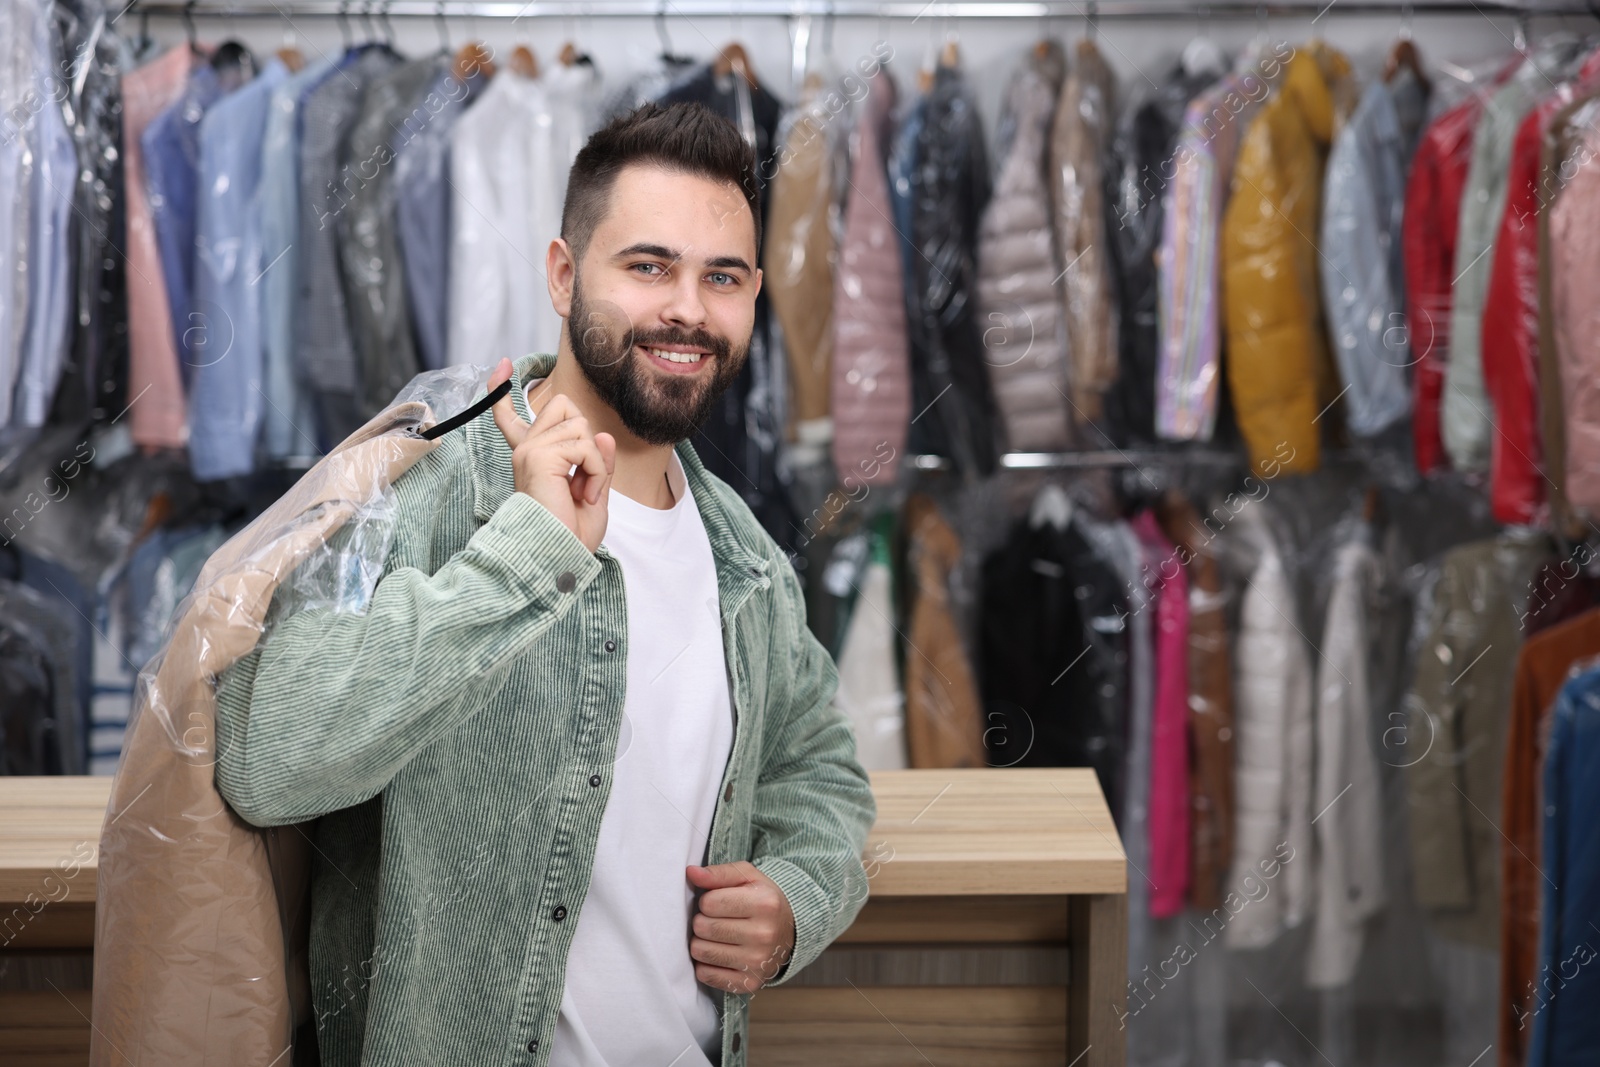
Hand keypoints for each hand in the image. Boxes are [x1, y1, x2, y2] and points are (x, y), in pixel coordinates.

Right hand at [489, 358, 615, 553]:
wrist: (559, 555)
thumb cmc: (571, 533)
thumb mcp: (594, 491)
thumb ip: (598, 461)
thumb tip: (600, 433)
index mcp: (533, 458)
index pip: (511, 417)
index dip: (503, 390)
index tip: (503, 366)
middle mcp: (527, 449)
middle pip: (567, 407)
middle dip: (588, 439)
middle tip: (584, 480)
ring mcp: (531, 450)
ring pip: (581, 426)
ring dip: (595, 463)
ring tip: (584, 493)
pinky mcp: (538, 455)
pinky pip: (585, 446)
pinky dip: (595, 471)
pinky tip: (584, 493)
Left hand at [686, 861, 795, 993]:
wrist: (789, 933)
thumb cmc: (762, 900)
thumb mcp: (747, 877)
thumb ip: (718, 873)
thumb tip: (691, 873)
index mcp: (765, 904)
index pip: (709, 902)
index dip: (707, 901)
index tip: (718, 902)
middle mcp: (763, 935)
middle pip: (703, 928)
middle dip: (702, 921)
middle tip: (715, 920)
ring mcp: (757, 962)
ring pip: (701, 952)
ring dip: (701, 943)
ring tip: (716, 937)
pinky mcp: (748, 983)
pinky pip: (706, 975)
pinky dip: (705, 965)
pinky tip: (719, 955)